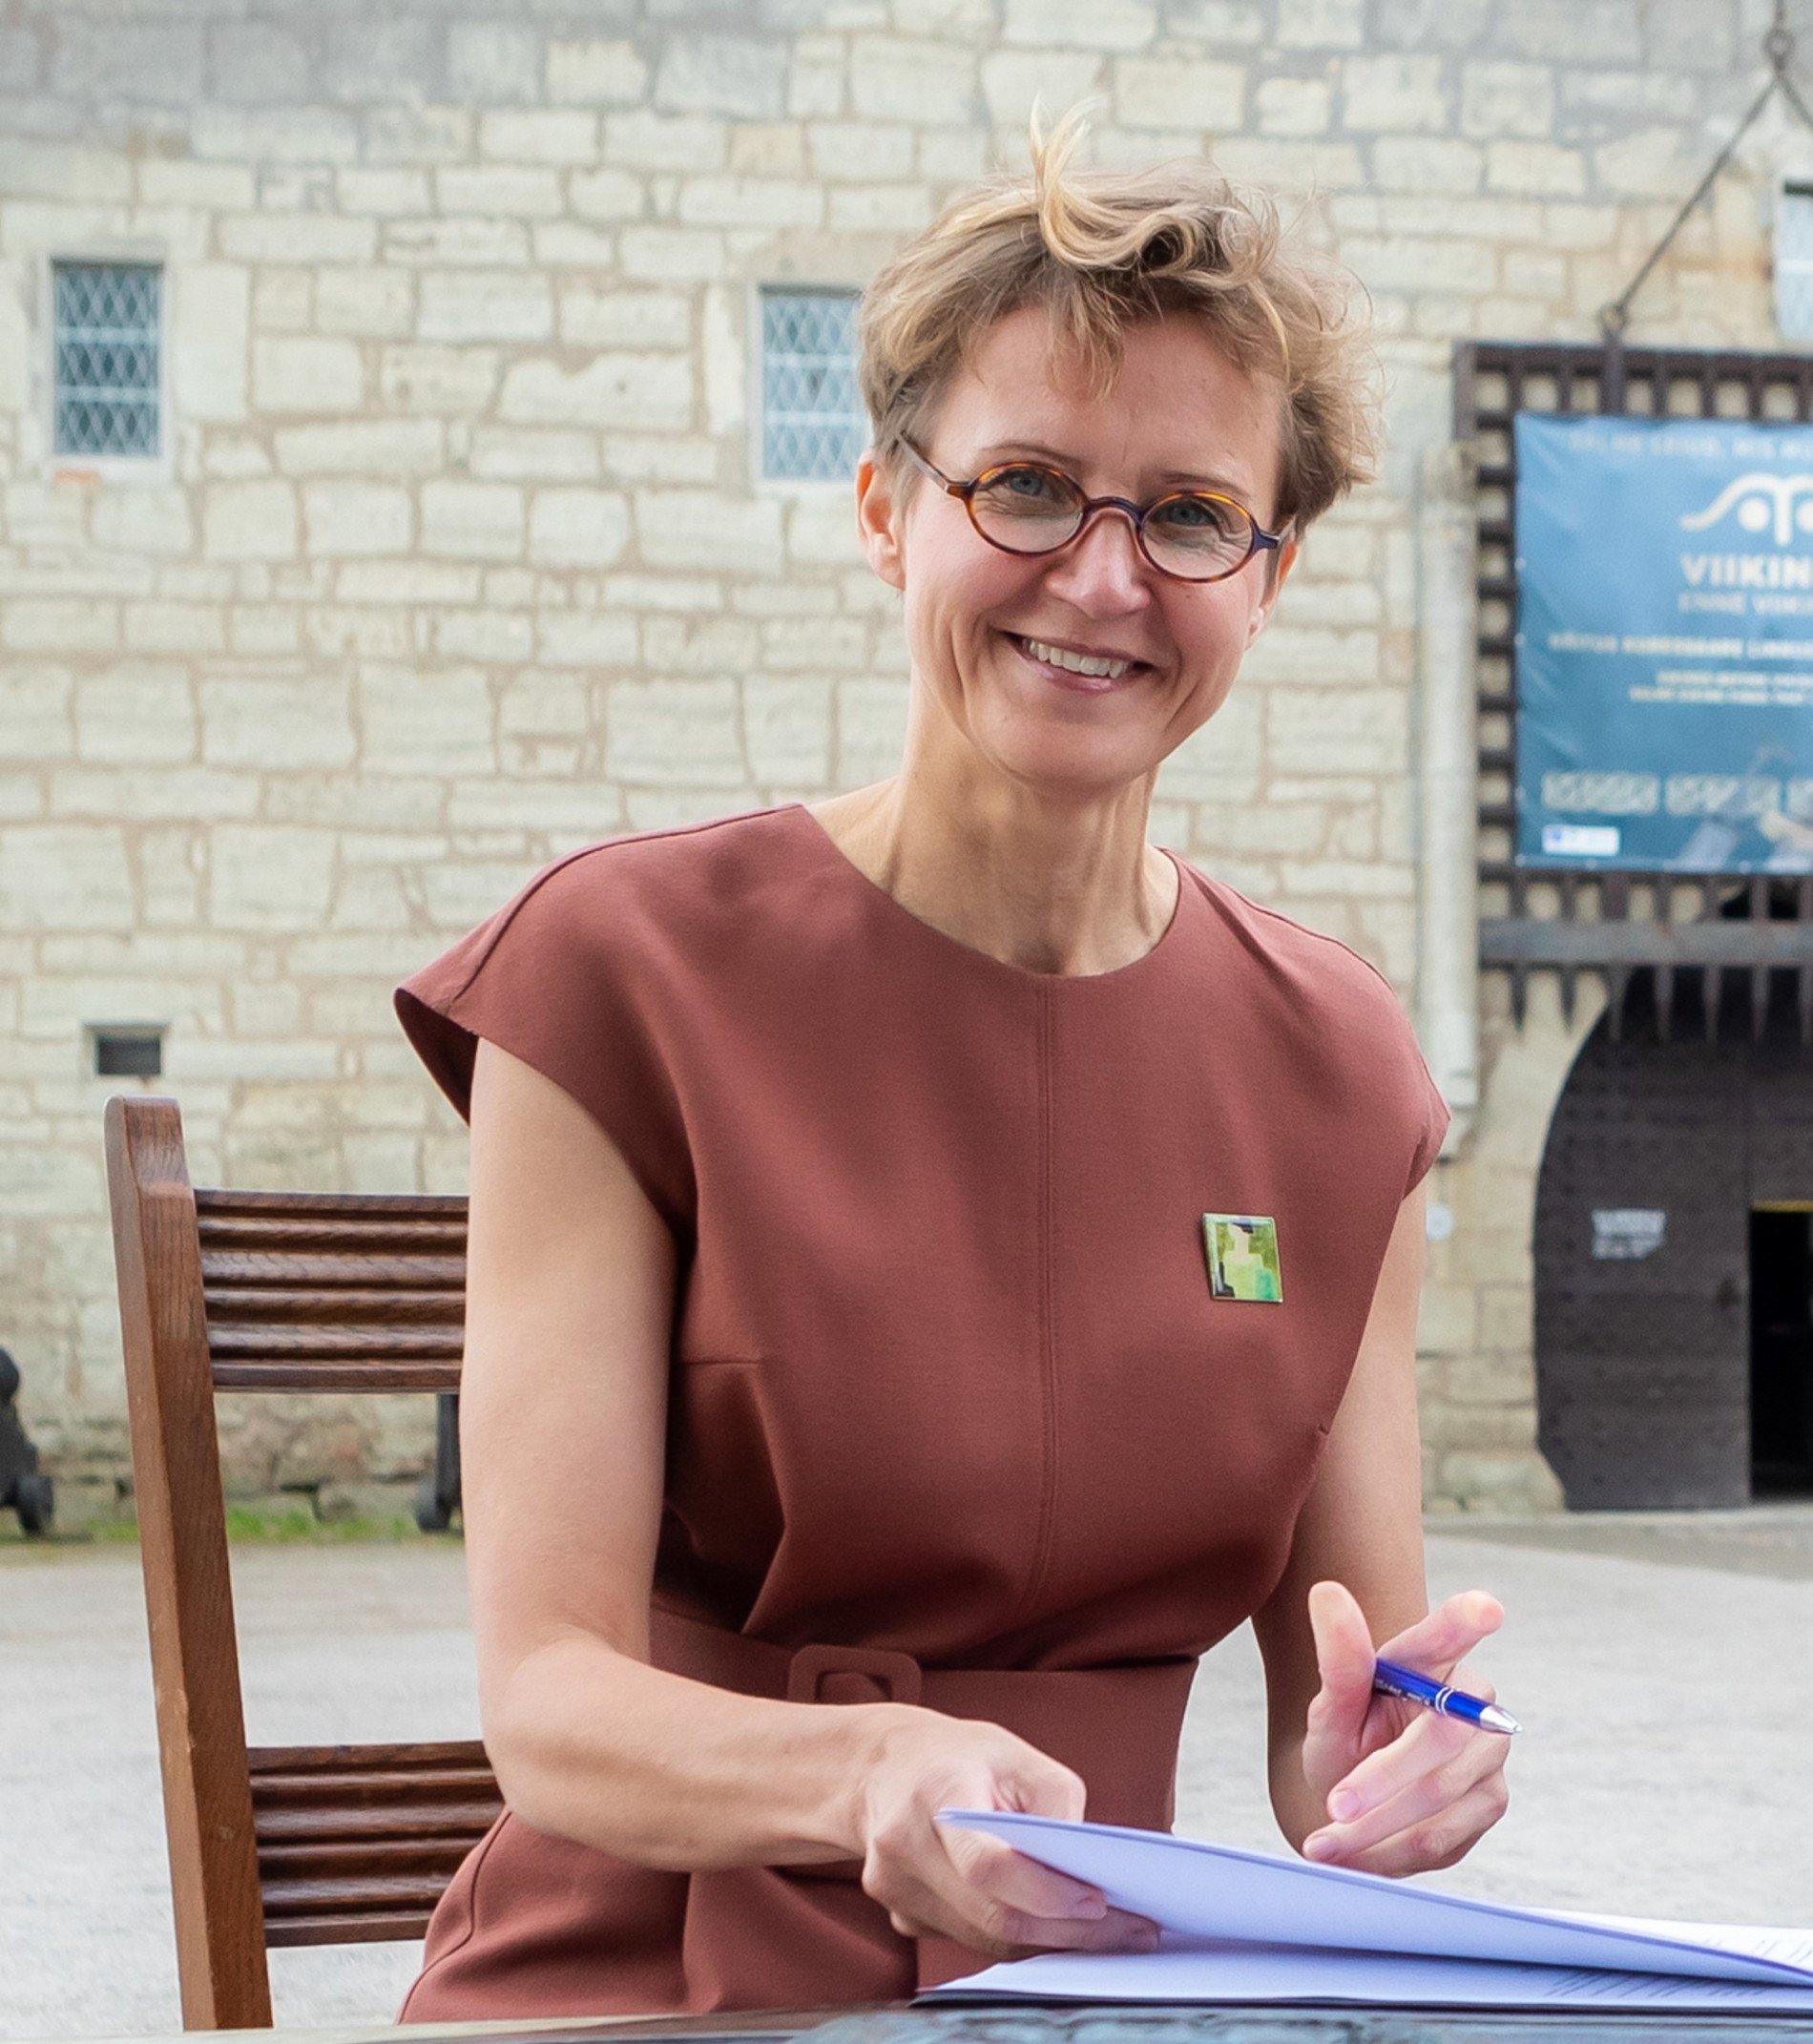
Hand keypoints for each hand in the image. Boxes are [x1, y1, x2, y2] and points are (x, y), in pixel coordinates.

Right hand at [848, 1705, 1157, 1959]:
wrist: (885, 1767)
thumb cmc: (962, 1758)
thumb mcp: (1018, 1755)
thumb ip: (1056, 1807)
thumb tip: (1086, 1870)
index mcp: (936, 1792)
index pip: (987, 1865)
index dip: (1045, 1892)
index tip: (1099, 1902)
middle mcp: (904, 1845)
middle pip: (991, 1915)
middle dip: (1065, 1930)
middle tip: (1127, 1931)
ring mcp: (895, 1888)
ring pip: (984, 1938)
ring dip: (1045, 1940)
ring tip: (1098, 1928)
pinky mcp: (900, 1915)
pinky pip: (969, 1939)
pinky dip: (1013, 1935)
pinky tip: (1046, 1920)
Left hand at [1297, 1580, 1510, 1876]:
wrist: (1356, 1798)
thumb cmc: (1347, 1735)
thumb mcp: (1330, 1705)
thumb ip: (1337, 1658)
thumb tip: (1325, 1592)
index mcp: (1426, 1658)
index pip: (1447, 1636)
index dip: (1465, 1622)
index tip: (1485, 1607)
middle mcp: (1471, 1700)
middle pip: (1439, 1739)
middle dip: (1381, 1778)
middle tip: (1333, 1805)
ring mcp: (1489, 1753)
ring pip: (1438, 1797)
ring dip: (1376, 1826)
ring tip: (1324, 1842)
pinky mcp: (1490, 1802)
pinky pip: (1443, 1836)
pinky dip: (1389, 1852)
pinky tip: (1349, 1855)